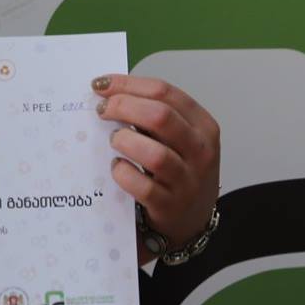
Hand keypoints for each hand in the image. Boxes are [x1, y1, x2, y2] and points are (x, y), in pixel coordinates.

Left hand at [94, 74, 219, 259]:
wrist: (192, 220)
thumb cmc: (181, 170)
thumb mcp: (181, 138)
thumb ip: (155, 117)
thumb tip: (111, 93)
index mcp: (203, 125)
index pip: (165, 92)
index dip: (128, 85)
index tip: (101, 85)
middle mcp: (200, 151)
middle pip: (160, 116)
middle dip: (123, 106)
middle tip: (102, 110)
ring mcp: (187, 180)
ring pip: (155, 154)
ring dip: (125, 141)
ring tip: (114, 140)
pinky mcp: (169, 206)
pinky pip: (142, 186)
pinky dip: (123, 173)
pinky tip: (117, 167)